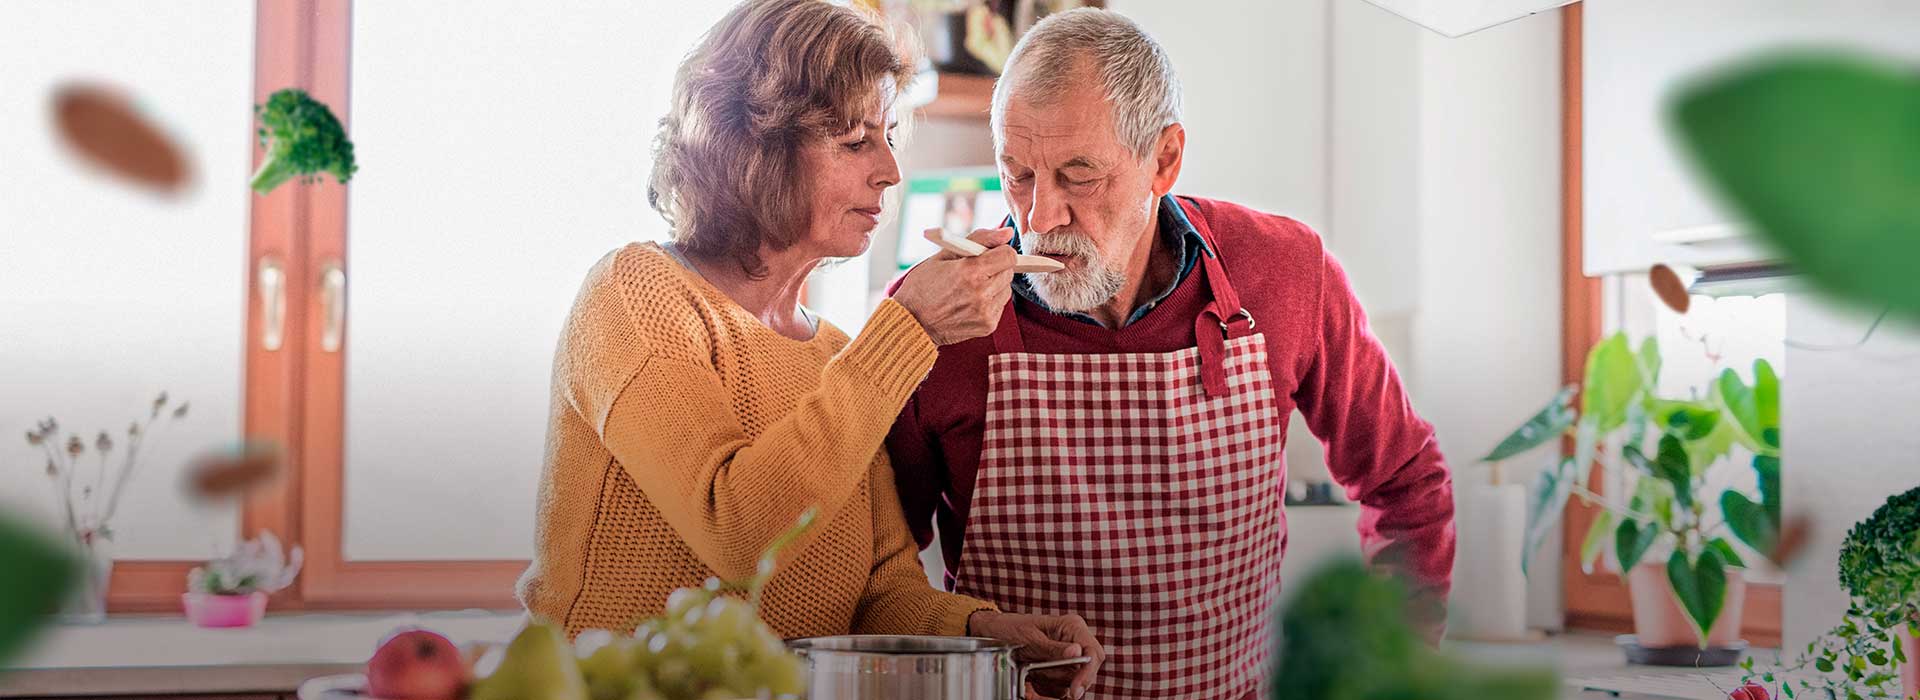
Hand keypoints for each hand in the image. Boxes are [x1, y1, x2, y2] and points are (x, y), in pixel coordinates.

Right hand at [892, 227, 1017, 345]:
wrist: (911, 322)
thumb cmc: (922, 285)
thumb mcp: (944, 254)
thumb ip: (979, 240)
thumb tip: (1007, 233)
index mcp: (970, 271)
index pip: (1009, 255)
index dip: (1000, 251)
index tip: (989, 254)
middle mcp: (982, 293)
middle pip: (1009, 272)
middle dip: (996, 268)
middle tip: (975, 271)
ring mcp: (986, 312)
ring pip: (1006, 290)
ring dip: (994, 285)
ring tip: (970, 288)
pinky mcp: (988, 326)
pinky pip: (999, 306)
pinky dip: (990, 302)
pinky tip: (970, 302)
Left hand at [967, 610, 1103, 699]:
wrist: (991, 634)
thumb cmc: (1009, 628)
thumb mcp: (1029, 638)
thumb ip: (1053, 648)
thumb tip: (1078, 652)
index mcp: (1071, 626)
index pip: (1093, 653)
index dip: (1088, 673)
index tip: (1075, 690)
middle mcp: (1074, 641)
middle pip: (1087, 671)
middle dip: (1066, 680)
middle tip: (1043, 678)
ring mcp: (1067, 657)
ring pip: (1072, 681)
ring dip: (1052, 682)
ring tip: (1033, 671)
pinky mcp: (1058, 669)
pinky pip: (1060, 687)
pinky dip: (1046, 687)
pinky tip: (1033, 678)